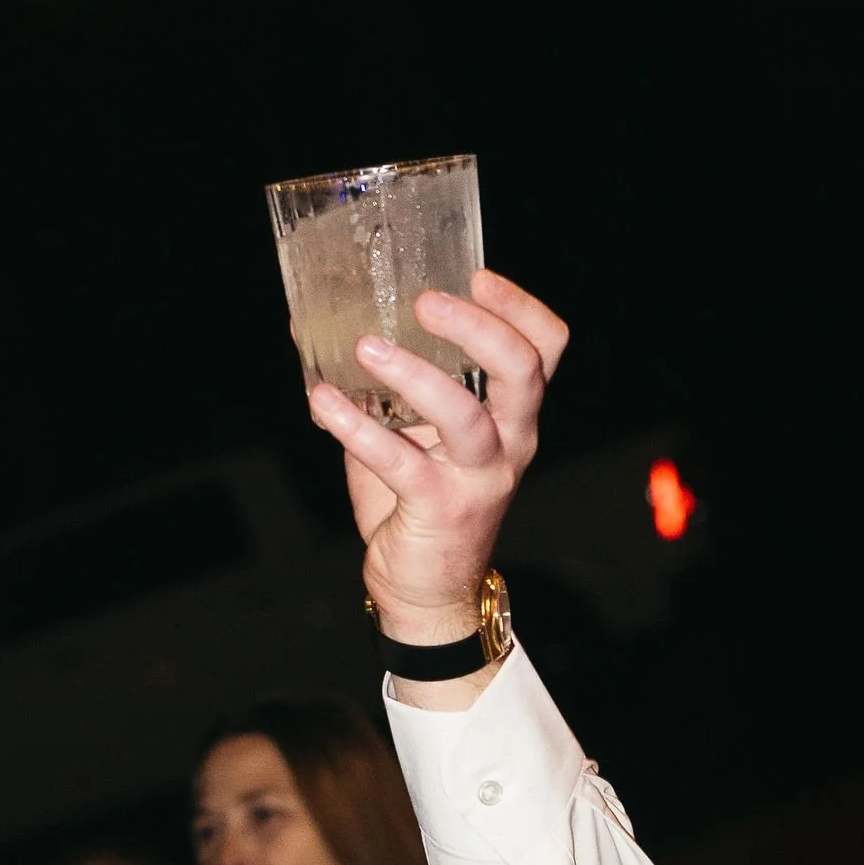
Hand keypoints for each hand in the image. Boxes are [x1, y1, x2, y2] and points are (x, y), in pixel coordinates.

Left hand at [306, 267, 568, 643]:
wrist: (424, 590)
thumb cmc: (418, 502)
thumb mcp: (415, 434)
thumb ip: (390, 388)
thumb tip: (318, 332)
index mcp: (512, 416)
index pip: (545, 348)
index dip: (518, 307)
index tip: (476, 274)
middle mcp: (510, 442)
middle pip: (521, 370)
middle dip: (477, 326)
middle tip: (424, 300)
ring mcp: (480, 477)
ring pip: (465, 414)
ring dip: (415, 373)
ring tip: (365, 348)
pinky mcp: (441, 509)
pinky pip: (400, 461)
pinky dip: (357, 428)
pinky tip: (322, 403)